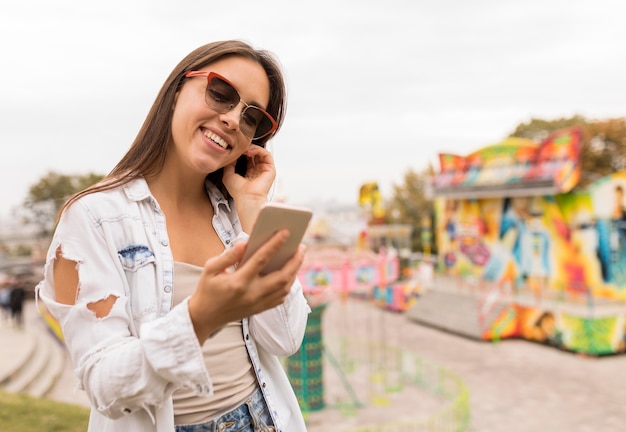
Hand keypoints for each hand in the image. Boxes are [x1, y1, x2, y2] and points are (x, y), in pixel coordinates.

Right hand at [187, 229, 303, 342]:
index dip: (274, 244)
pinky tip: (289, 273)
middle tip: (301, 246)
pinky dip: (288, 284)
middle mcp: (251, 294)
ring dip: (294, 272)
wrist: (204, 317)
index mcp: (238, 282)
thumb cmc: (207, 289)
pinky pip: (281, 298)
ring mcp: (258, 304)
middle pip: (282, 277)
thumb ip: (228, 255)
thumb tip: (245, 243)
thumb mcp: (210, 269)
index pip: (261, 260)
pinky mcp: (260, 309)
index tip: (285, 232)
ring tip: (298, 257)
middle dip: (295, 260)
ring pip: (285, 288)